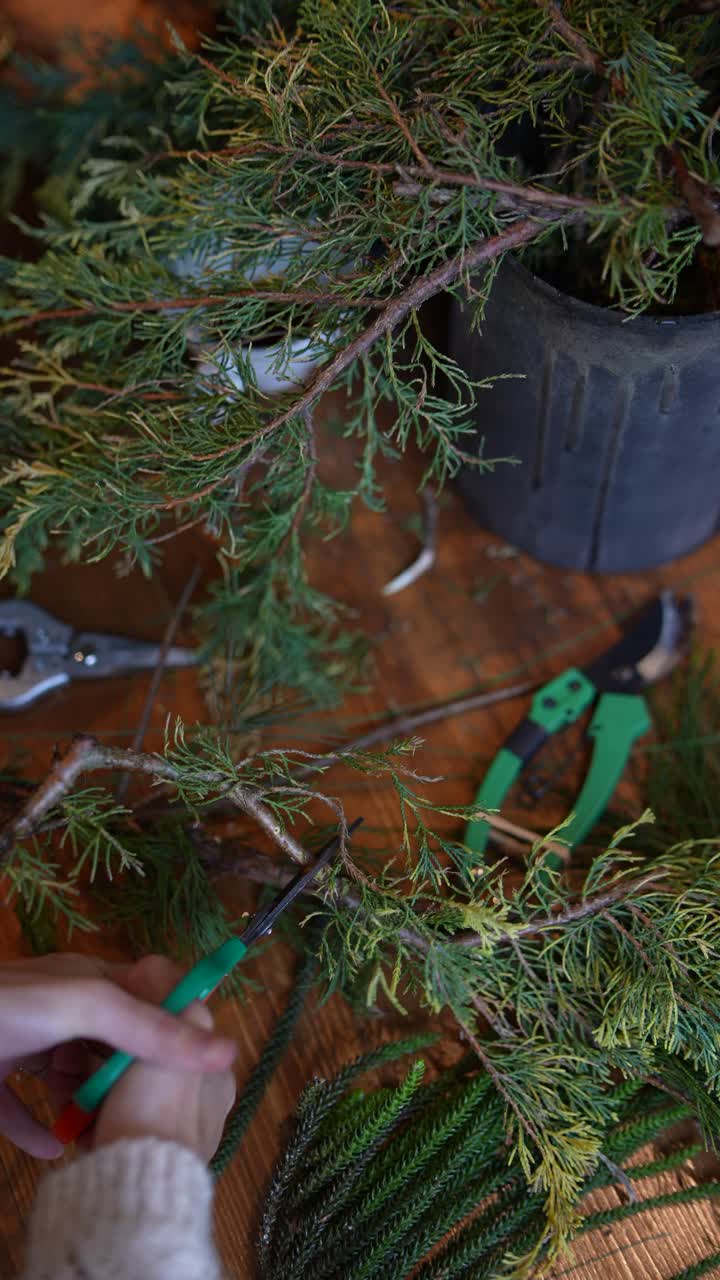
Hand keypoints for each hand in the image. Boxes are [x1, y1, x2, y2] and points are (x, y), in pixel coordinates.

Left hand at [0, 953, 235, 1159]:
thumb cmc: (0, 1008)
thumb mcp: (80, 1006)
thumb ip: (146, 1026)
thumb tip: (224, 1050)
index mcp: (88, 978)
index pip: (151, 994)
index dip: (179, 1025)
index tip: (206, 1068)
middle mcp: (59, 1008)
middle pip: (114, 1042)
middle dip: (134, 1076)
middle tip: (154, 1113)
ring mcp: (20, 1042)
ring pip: (70, 1077)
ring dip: (90, 1105)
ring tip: (106, 1136)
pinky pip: (20, 1108)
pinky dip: (38, 1130)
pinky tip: (54, 1150)